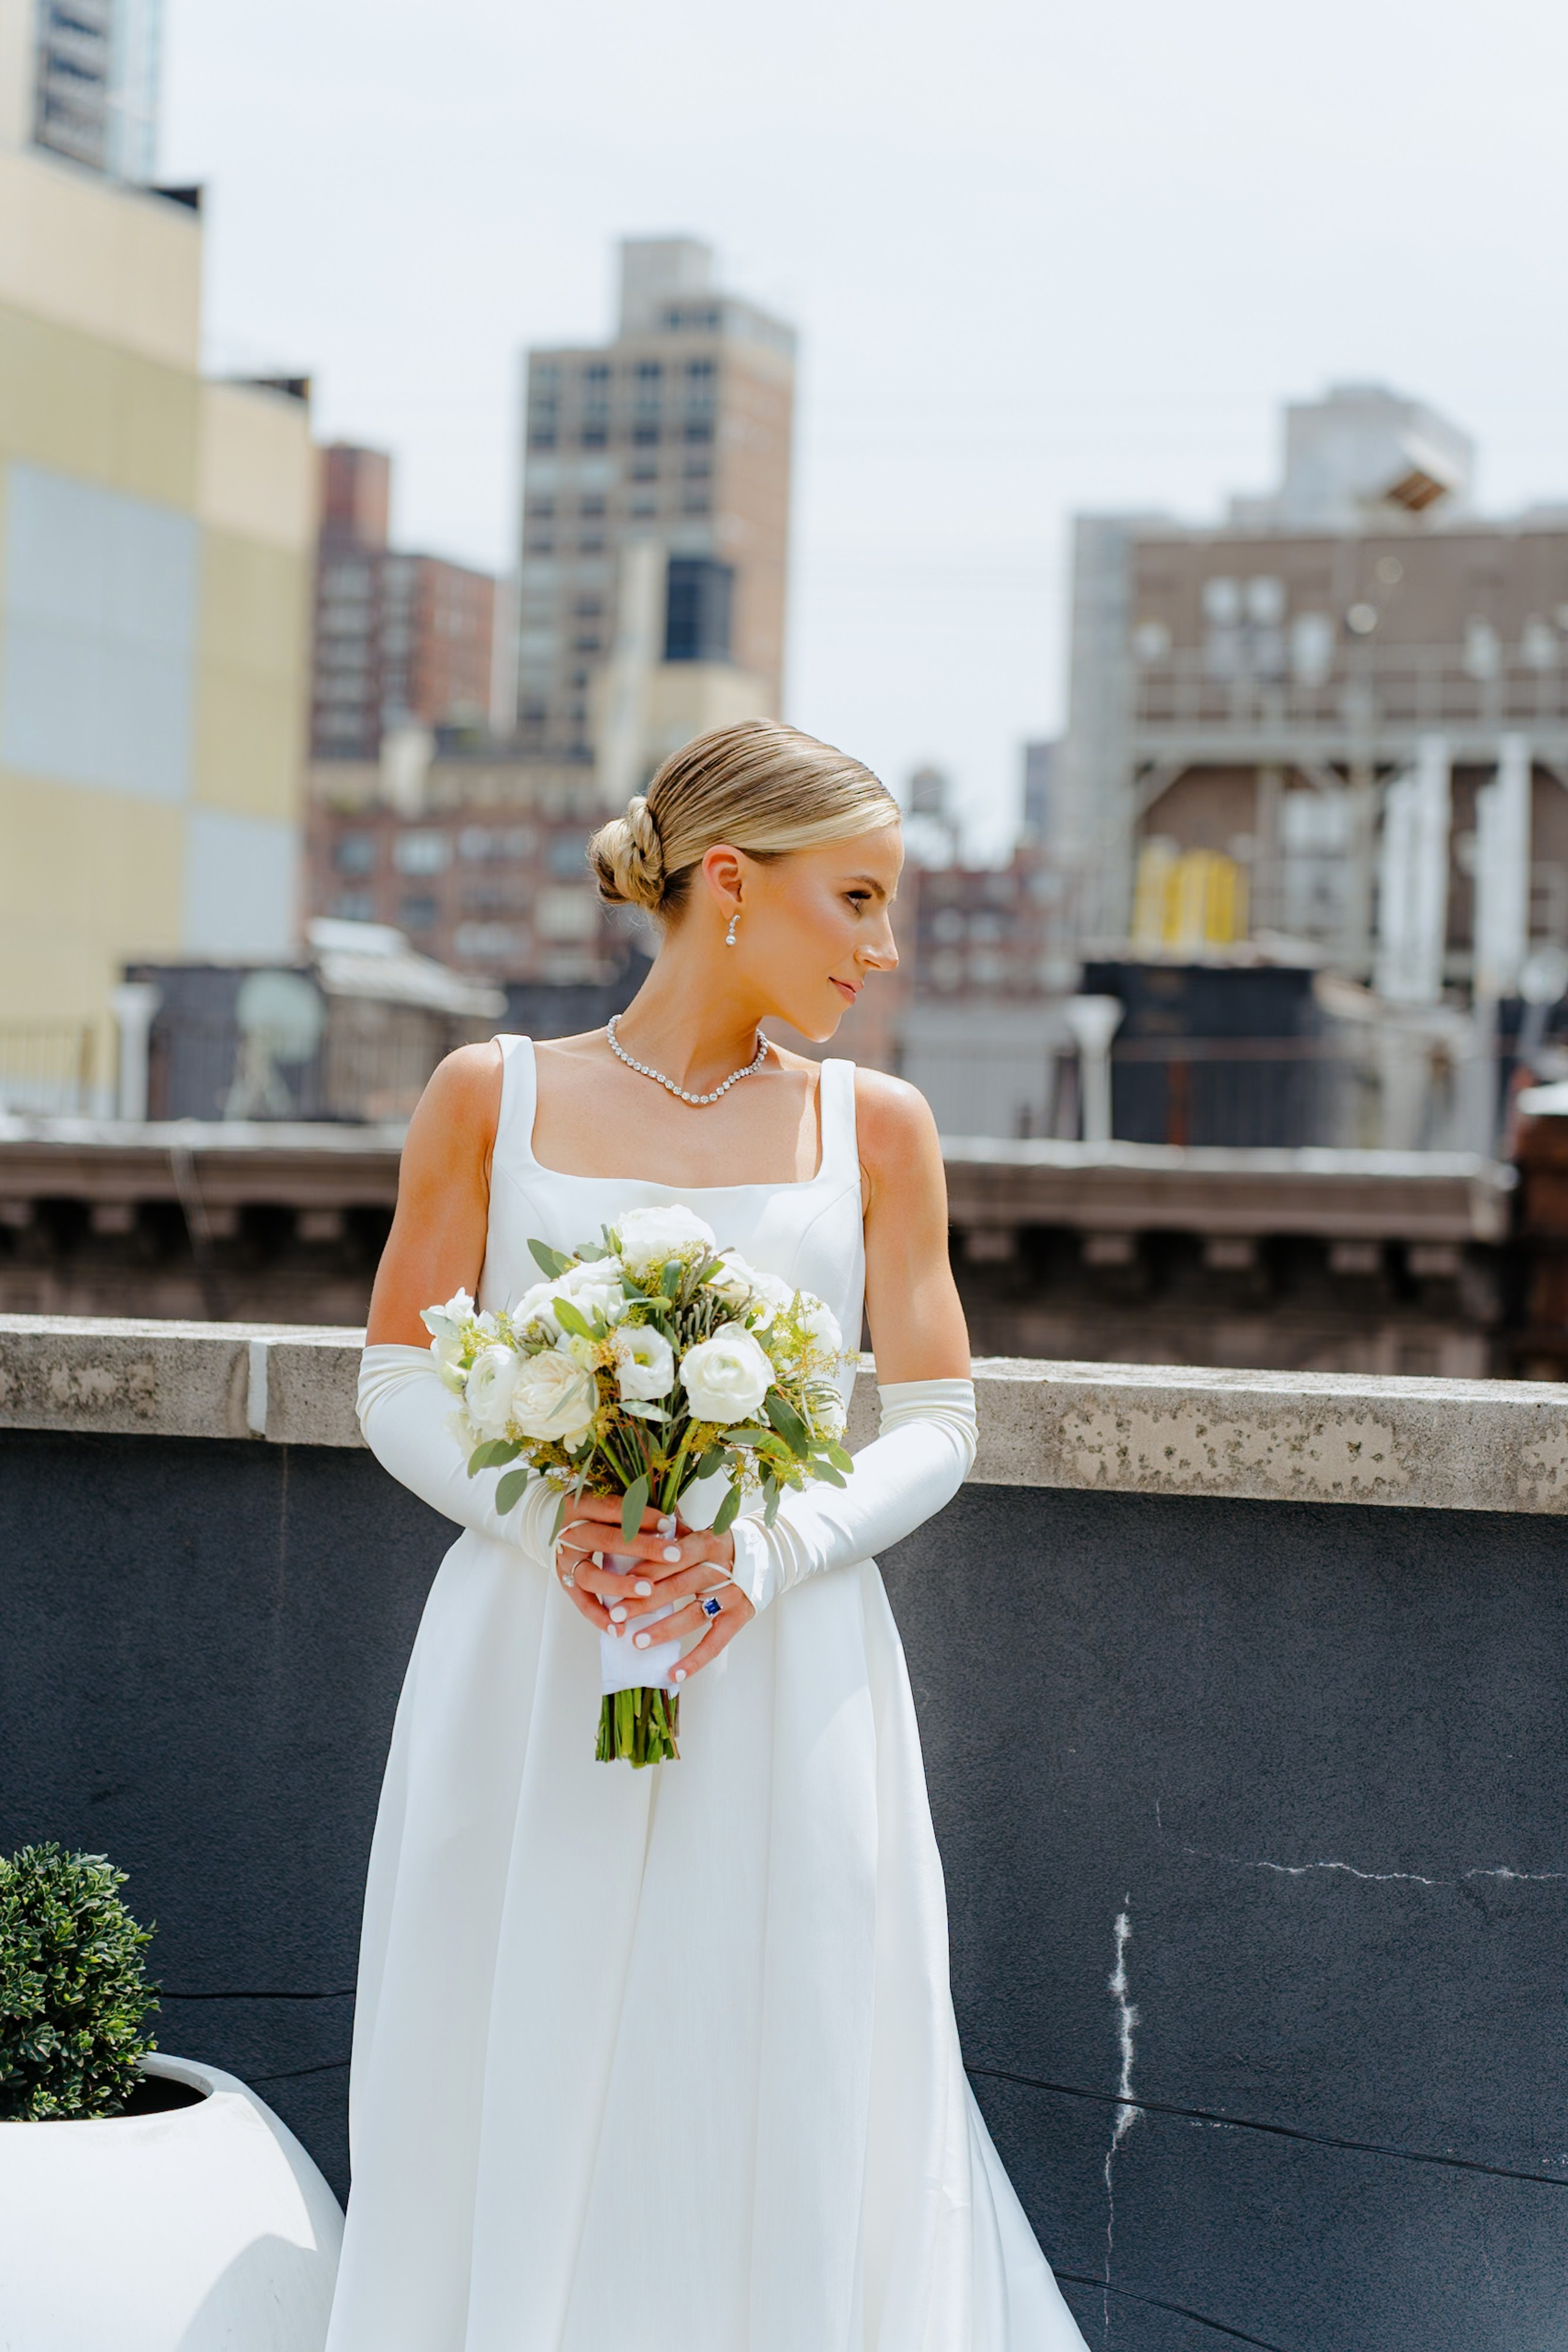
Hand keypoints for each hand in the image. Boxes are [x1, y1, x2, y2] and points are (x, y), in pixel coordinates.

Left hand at [554, 1493, 754, 1679]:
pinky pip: (716, 1643)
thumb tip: (634, 1517)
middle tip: (616, 1613)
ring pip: (694, 1615)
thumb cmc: (721, 1543)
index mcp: (709, 1542)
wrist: (769, 1553)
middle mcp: (723, 1568)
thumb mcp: (699, 1529)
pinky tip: (673, 1674)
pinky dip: (695, 1660)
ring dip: (665, 1630)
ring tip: (637, 1641)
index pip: (675, 1556)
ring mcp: (734, 1595)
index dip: (649, 1568)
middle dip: (645, 1601)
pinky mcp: (741, 1617)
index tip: (621, 1580)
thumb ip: (670, 1529)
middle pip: (679, 1586)